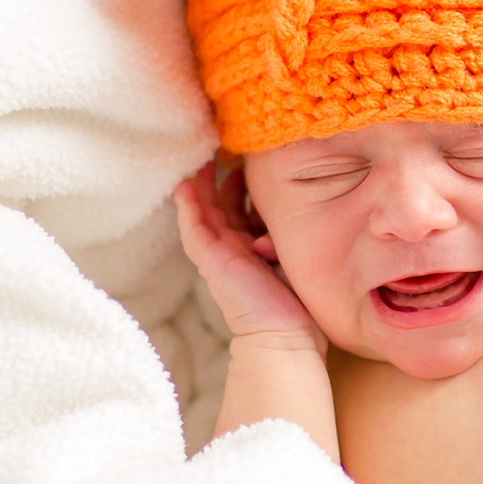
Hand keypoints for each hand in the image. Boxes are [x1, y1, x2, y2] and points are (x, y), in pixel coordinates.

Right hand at [173, 163, 325, 357]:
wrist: (286, 336)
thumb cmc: (297, 302)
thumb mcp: (294, 254)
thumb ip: (286, 232)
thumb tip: (288, 204)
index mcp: (252, 249)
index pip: (243, 209)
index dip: (243, 185)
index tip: (249, 160)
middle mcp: (233, 249)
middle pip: (220, 205)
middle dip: (220, 177)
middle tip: (222, 148)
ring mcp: (219, 254)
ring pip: (202, 212)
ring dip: (200, 185)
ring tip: (201, 156)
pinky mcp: (210, 260)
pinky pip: (193, 227)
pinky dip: (188, 205)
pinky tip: (185, 183)